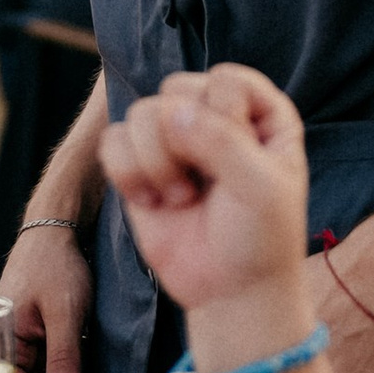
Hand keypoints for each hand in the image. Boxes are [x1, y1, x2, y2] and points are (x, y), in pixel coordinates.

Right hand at [0, 217, 91, 372]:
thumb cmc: (55, 266)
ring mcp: (16, 340)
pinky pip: (45, 362)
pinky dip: (64, 359)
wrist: (56, 231)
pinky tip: (78, 343)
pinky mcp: (29, 334)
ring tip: (80, 348)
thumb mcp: (64, 314)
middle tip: (81, 364)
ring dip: (64, 371)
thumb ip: (63, 357)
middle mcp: (1, 344)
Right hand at [100, 64, 306, 316]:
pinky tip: (152, 202)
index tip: (245, 162)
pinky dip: (127, 174)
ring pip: (139, 113)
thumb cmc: (260, 238)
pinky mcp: (138, 163)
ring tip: (181, 198)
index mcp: (257, 112)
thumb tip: (168, 111)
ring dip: (156, 163)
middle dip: (185, 142)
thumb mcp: (261, 188)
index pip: (226, 80)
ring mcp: (172, 138)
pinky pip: (112, 141)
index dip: (228, 119)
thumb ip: (220, 140)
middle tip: (206, 183)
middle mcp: (213, 115)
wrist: (230, 292)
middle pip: (176, 89)